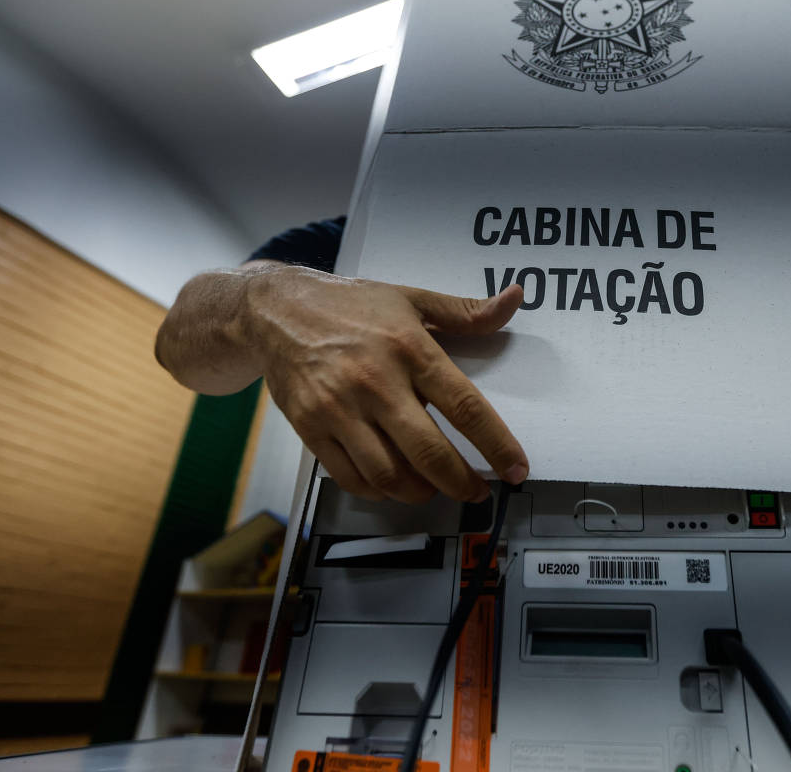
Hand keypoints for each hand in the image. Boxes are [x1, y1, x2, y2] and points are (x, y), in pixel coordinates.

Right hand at [244, 265, 527, 502]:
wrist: (274, 310)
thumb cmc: (349, 305)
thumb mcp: (411, 298)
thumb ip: (466, 311)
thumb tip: (514, 300)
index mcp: (410, 348)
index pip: (465, 407)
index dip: (497, 445)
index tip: (516, 469)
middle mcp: (375, 381)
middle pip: (429, 452)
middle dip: (461, 482)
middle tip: (477, 490)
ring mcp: (339, 408)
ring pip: (389, 474)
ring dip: (420, 492)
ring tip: (434, 488)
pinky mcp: (311, 427)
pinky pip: (350, 477)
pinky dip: (378, 490)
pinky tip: (393, 483)